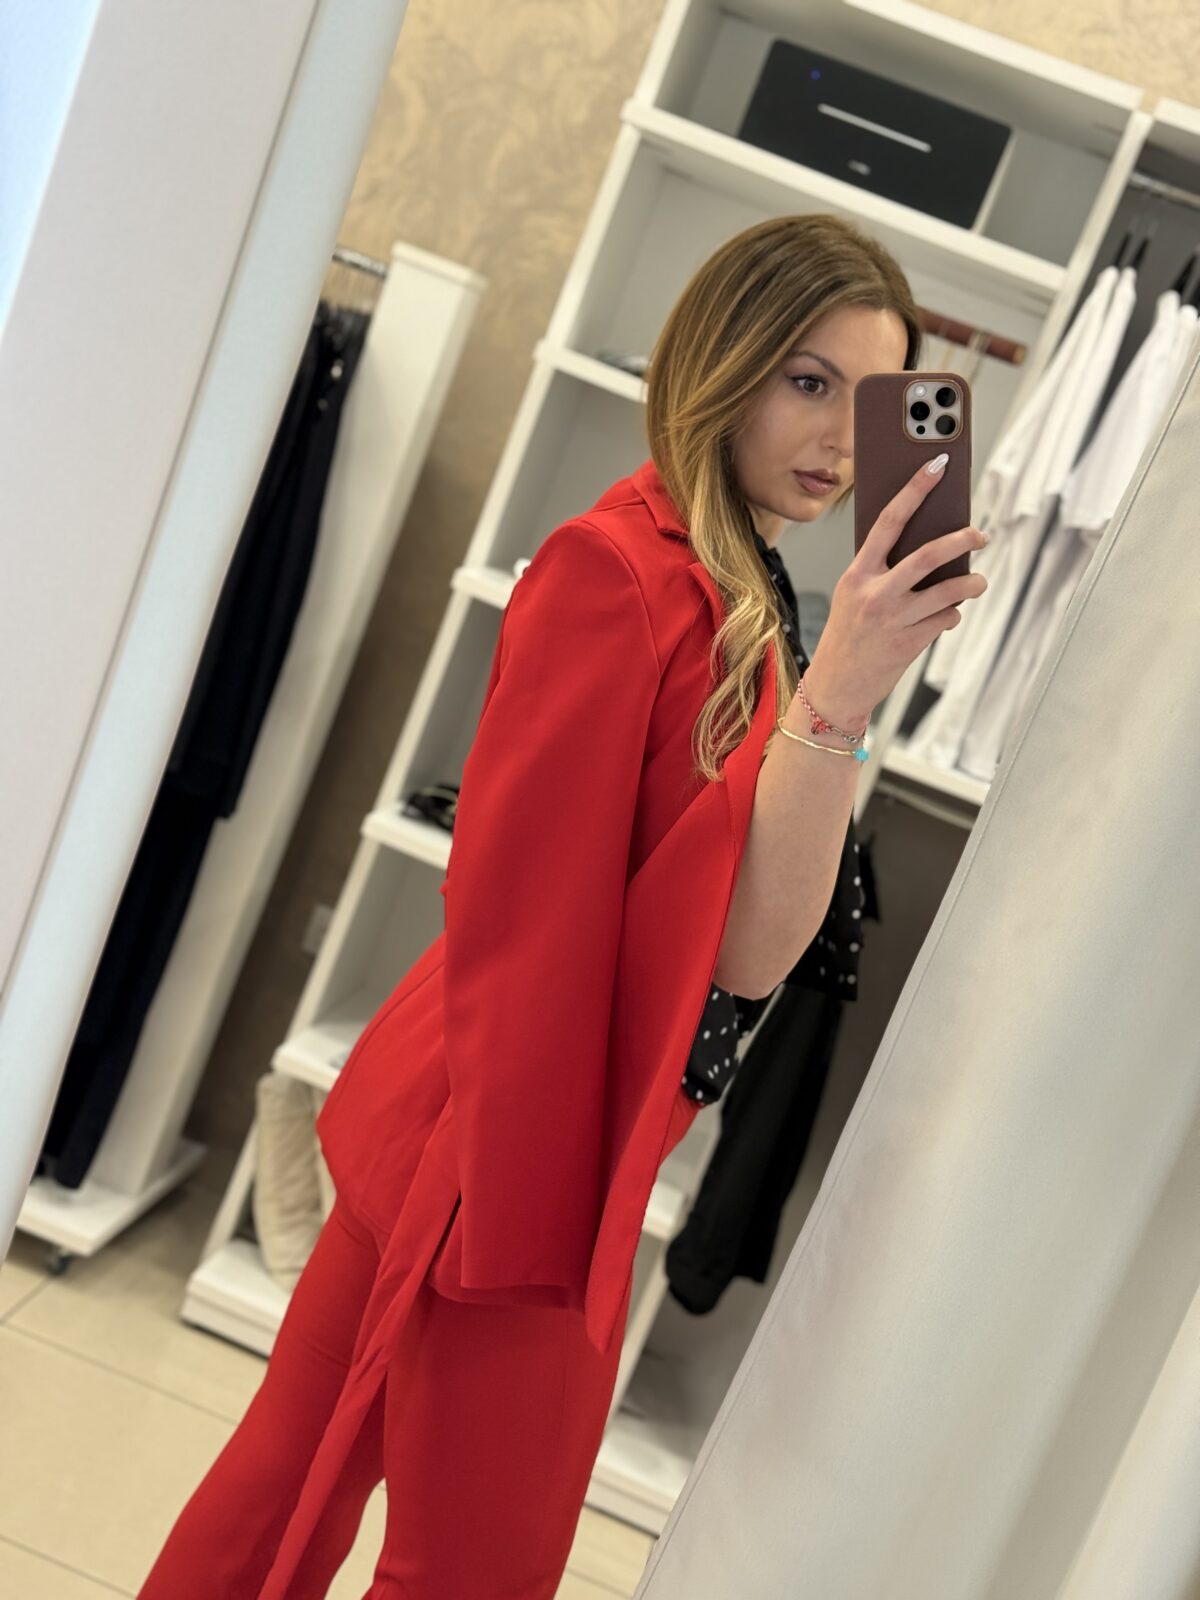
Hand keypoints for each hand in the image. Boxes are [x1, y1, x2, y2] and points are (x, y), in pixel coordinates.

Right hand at [802, 459, 988, 727]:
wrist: (837, 686)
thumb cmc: (846, 635)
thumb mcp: (852, 595)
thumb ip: (880, 571)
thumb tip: (924, 546)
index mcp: (857, 574)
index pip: (889, 521)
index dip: (915, 490)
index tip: (936, 466)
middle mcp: (876, 594)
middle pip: (928, 555)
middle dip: (962, 540)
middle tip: (980, 535)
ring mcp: (895, 620)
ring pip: (949, 592)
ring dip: (971, 585)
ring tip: (977, 582)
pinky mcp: (911, 643)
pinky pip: (946, 620)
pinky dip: (951, 616)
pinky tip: (944, 617)